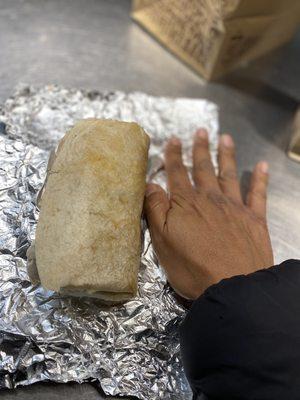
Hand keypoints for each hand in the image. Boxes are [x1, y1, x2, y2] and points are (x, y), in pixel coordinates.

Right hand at [144, 129, 273, 299]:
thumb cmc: (192, 267)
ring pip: (229, 174)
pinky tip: (262, 166)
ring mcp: (234, 207)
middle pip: (204, 168)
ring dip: (226, 155)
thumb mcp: (162, 240)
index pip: (177, 173)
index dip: (174, 156)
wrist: (232, 286)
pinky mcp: (254, 219)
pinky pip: (258, 193)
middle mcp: (210, 199)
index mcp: (186, 204)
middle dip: (201, 149)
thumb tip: (149, 184)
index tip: (173, 139)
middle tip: (201, 131)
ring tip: (225, 138)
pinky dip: (260, 179)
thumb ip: (155, 209)